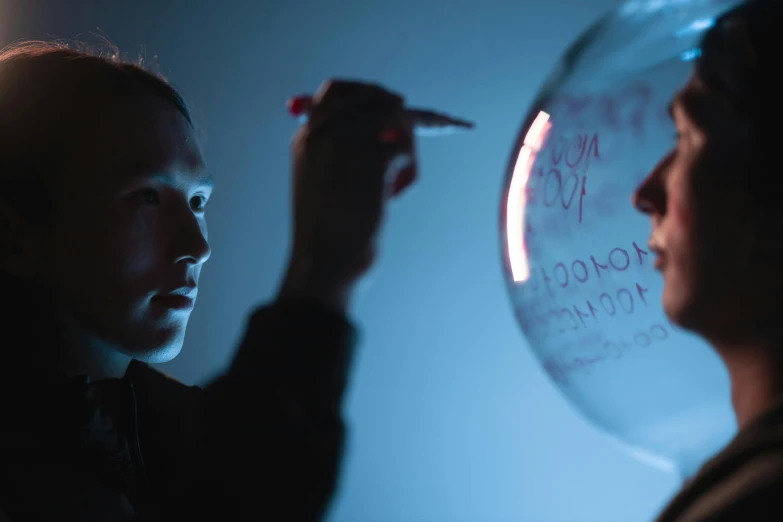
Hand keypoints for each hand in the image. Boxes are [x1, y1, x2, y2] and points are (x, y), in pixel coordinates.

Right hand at [278, 79, 416, 312]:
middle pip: (372, 95)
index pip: (335, 89)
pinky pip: (405, 148)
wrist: (324, 262)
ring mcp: (347, 142)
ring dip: (407, 143)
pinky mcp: (373, 159)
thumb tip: (387, 133)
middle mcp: (324, 132)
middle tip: (406, 139)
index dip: (367, 93)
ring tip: (399, 176)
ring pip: (395, 117)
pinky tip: (395, 195)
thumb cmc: (328, 232)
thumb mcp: (325, 185)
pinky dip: (410, 172)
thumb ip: (342, 154)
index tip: (388, 111)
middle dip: (397, 114)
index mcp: (306, 138)